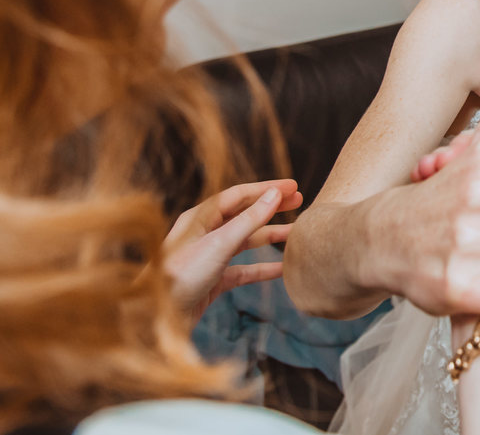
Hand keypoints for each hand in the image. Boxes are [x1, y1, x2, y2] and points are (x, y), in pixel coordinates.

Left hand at [163, 178, 302, 320]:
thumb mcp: (219, 244)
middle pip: (244, 214)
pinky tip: (282, 269)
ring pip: (246, 241)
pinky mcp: (213, 279)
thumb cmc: (180, 276)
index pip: (239, 195)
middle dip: (271, 207)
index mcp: (200, 217)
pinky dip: (263, 268)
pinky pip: (244, 269)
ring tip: (296, 234)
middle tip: (299, 201)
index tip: (293, 186)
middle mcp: (204, 233)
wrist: (155, 318)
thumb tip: (275, 194)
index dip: (267, 189)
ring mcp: (209, 257)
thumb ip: (250, 220)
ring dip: (271, 236)